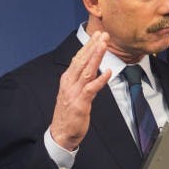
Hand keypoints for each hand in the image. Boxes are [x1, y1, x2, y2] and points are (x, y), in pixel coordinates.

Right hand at [49, 31, 112, 150]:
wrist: (61, 134)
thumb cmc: (68, 114)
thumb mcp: (72, 93)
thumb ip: (81, 81)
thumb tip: (92, 72)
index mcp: (67, 79)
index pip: (78, 59)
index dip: (87, 46)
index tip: (96, 35)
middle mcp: (69, 83)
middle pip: (82, 61)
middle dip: (93, 46)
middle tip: (102, 34)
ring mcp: (74, 93)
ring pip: (86, 71)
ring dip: (96, 57)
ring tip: (104, 45)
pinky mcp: (80, 103)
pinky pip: (91, 89)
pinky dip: (100, 80)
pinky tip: (107, 72)